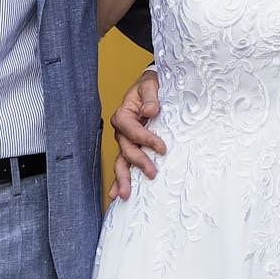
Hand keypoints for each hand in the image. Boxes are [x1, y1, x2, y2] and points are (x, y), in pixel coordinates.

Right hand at [110, 71, 165, 197]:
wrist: (151, 88)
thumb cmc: (151, 86)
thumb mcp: (151, 84)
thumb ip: (150, 96)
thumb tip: (150, 110)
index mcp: (123, 114)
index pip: (133, 130)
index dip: (146, 140)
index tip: (162, 148)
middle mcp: (121, 131)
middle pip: (126, 149)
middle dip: (138, 162)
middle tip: (151, 173)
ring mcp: (125, 141)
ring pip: (121, 161)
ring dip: (123, 178)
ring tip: (125, 194)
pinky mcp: (131, 148)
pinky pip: (124, 165)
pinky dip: (120, 179)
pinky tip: (117, 193)